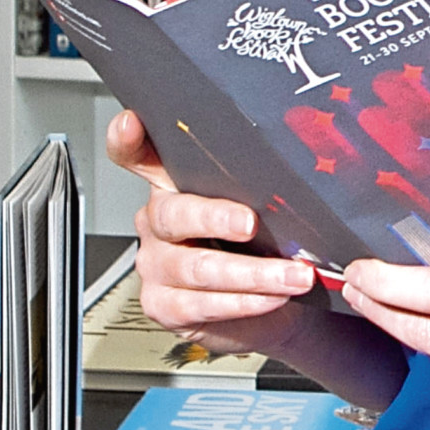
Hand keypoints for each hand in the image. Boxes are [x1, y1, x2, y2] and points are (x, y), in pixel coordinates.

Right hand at [104, 108, 316, 335]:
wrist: (266, 307)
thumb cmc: (261, 246)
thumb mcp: (261, 208)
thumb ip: (260, 185)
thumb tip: (301, 167)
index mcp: (175, 187)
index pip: (139, 157)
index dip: (128, 140)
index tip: (133, 123)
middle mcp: (159, 222)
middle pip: (174, 214)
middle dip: (216, 217)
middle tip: (251, 223)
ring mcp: (157, 264)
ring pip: (196, 266)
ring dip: (253, 272)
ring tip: (292, 275)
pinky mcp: (165, 305)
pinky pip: (201, 303)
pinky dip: (244, 301)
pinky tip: (270, 297)